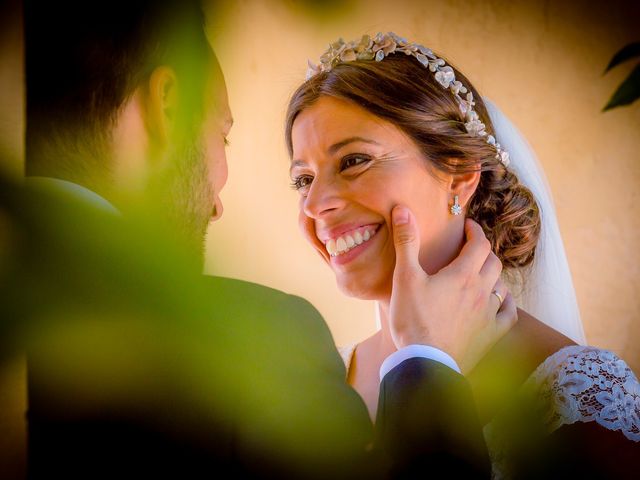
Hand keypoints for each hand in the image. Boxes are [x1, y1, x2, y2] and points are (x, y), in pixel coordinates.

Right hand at [388, 205, 516, 370]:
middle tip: (470, 248)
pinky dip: (506, 303)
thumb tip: (403, 210)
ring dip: (494, 275)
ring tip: (481, 274)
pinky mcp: (491, 335)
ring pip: (502, 286)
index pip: (479, 244)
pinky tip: (500, 302)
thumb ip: (406, 242)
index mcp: (463, 274)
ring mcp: (489, 314)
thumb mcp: (405, 277)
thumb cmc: (413, 320)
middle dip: (483, 251)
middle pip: (493, 262)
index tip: (467, 227)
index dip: (475, 231)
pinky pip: (509, 314)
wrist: (426, 362)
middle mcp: (481, 291)